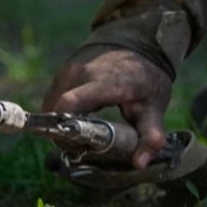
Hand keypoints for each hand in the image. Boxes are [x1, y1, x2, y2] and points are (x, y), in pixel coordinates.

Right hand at [42, 45, 172, 169]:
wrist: (138, 42)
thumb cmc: (147, 77)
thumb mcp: (154, 106)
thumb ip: (150, 134)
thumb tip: (139, 164)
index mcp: (105, 82)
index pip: (70, 104)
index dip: (65, 129)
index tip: (78, 147)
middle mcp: (81, 73)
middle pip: (58, 113)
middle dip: (68, 134)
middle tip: (87, 145)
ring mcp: (68, 70)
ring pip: (52, 109)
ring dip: (64, 124)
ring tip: (86, 132)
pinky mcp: (62, 72)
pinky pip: (53, 101)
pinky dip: (62, 114)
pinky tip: (81, 118)